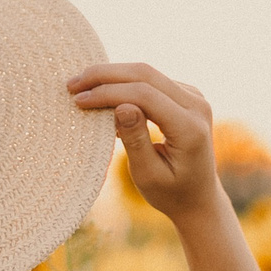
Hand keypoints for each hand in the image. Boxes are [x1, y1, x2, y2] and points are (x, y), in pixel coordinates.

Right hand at [68, 63, 223, 222]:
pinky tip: (100, 93)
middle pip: (146, 74)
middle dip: (105, 76)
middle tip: (72, 84)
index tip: (78, 100)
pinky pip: (150, 81)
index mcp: (190, 128)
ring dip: (112, 76)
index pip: (145, 95)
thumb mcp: (148, 175)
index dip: (109, 93)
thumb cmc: (171, 193)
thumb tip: (120, 106)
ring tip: (81, 86)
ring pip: (146, 73)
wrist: (198, 197)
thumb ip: (136, 140)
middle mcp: (197, 105)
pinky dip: (123, 84)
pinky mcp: (184, 95)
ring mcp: (193, 96)